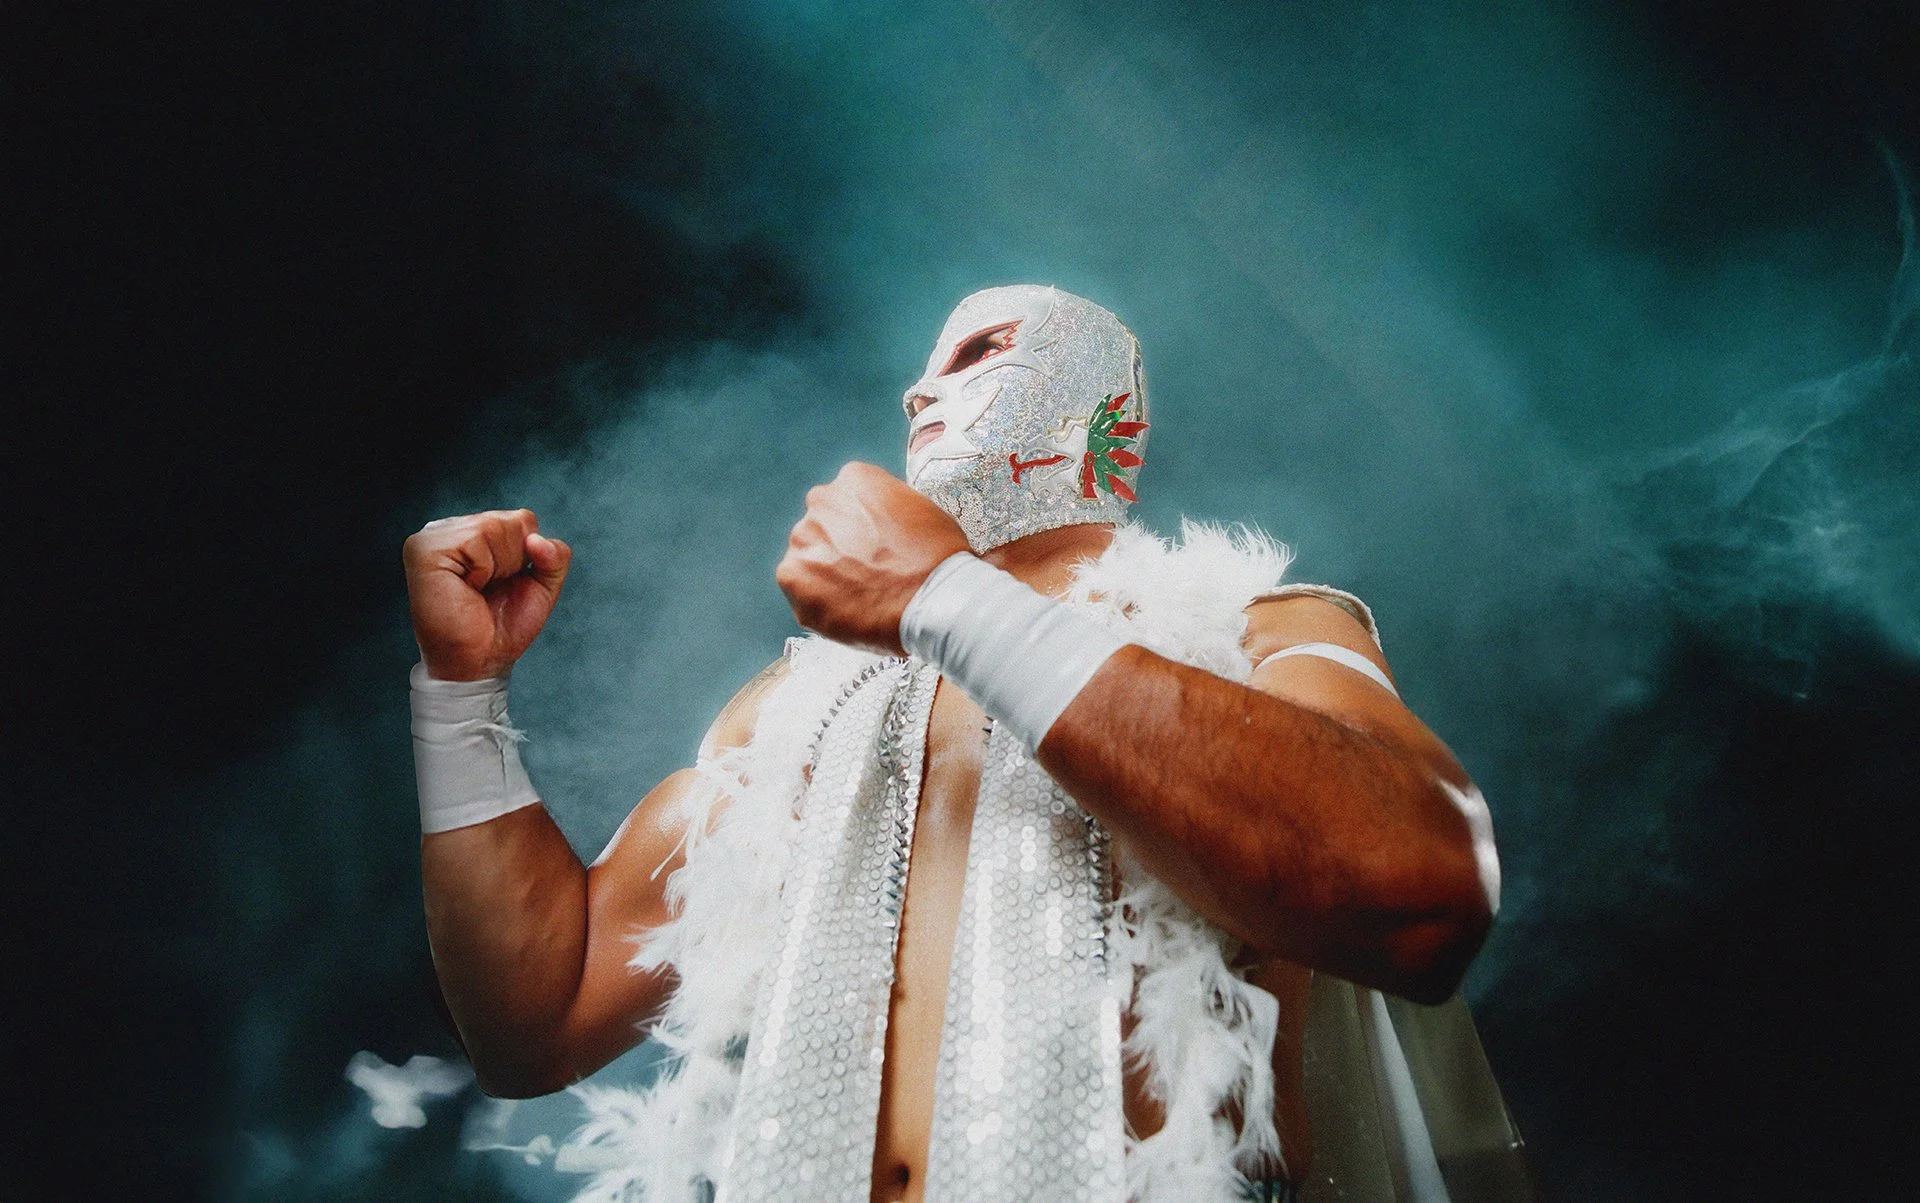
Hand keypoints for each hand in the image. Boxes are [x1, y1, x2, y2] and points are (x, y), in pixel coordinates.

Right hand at [402, 509, 572, 680]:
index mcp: (474, 531)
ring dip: (497, 567)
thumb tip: (537, 539)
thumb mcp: (542, 586)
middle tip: (488, 591)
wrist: (480, 661)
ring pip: (494, 527)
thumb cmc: (503, 627)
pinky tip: (466, 587)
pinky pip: (475, 539)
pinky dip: (481, 569)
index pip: (523, 520)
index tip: (502, 585)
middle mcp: (451, 529)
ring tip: (475, 590)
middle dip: (513, 562)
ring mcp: (434, 536)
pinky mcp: (424, 549)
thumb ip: (555, 556)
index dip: (525, 558)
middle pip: (512, 521)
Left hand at [776, 462, 969, 654]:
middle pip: (824, 526)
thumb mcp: (922, 510)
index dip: (863, 528)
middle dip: (840, 547)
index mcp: (855, 478)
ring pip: (809, 557)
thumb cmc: (940, 557)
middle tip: (866, 574)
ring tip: (859, 597)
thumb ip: (890, 510)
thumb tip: (881, 526)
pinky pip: (799, 590)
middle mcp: (821, 501)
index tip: (876, 547)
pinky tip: (847, 611)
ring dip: (826, 575)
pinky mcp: (791, 577)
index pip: (849, 500)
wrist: (933, 599)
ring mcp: (803, 539)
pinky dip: (817, 602)